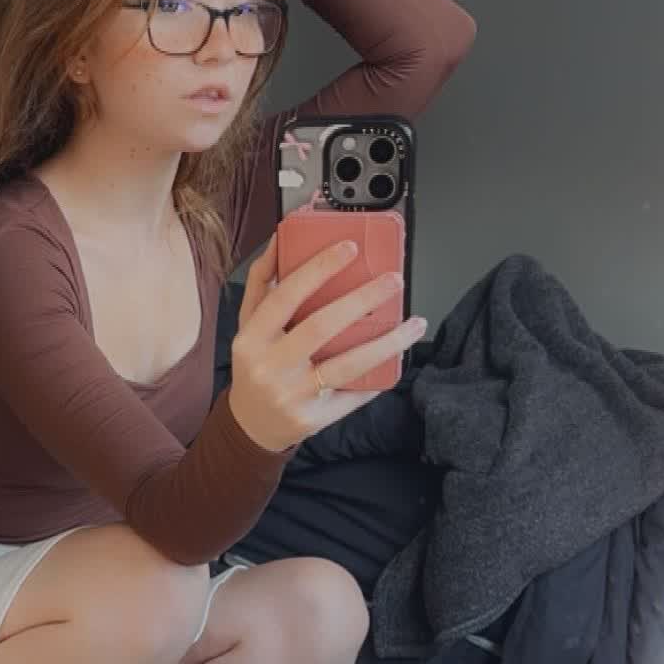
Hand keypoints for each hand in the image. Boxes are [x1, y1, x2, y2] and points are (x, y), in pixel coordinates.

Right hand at [227, 233, 425, 451]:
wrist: (250, 425)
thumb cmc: (255, 365)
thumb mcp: (248, 325)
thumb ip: (262, 283)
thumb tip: (281, 239)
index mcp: (252, 338)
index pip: (285, 296)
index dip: (318, 269)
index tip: (350, 248)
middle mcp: (270, 366)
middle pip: (321, 326)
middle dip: (362, 299)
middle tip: (393, 280)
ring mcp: (292, 395)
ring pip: (348, 365)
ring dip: (387, 342)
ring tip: (415, 323)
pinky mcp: (313, 419)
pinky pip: (353, 395)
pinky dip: (378, 376)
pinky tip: (397, 360)